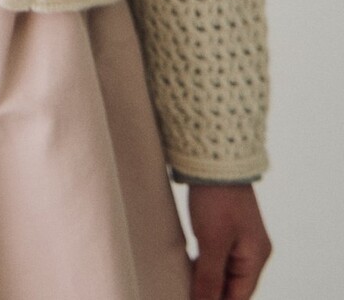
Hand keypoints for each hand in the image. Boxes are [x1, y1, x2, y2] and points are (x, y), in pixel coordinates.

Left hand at [187, 184, 271, 299]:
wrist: (214, 155)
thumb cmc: (218, 197)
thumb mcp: (212, 242)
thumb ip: (209, 278)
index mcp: (256, 258)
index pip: (239, 297)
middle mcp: (252, 251)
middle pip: (232, 287)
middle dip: (210, 293)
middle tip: (184, 293)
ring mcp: (239, 239)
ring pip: (222, 272)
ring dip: (205, 280)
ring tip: (183, 285)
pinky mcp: (224, 227)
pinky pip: (216, 256)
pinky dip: (203, 265)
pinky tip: (187, 268)